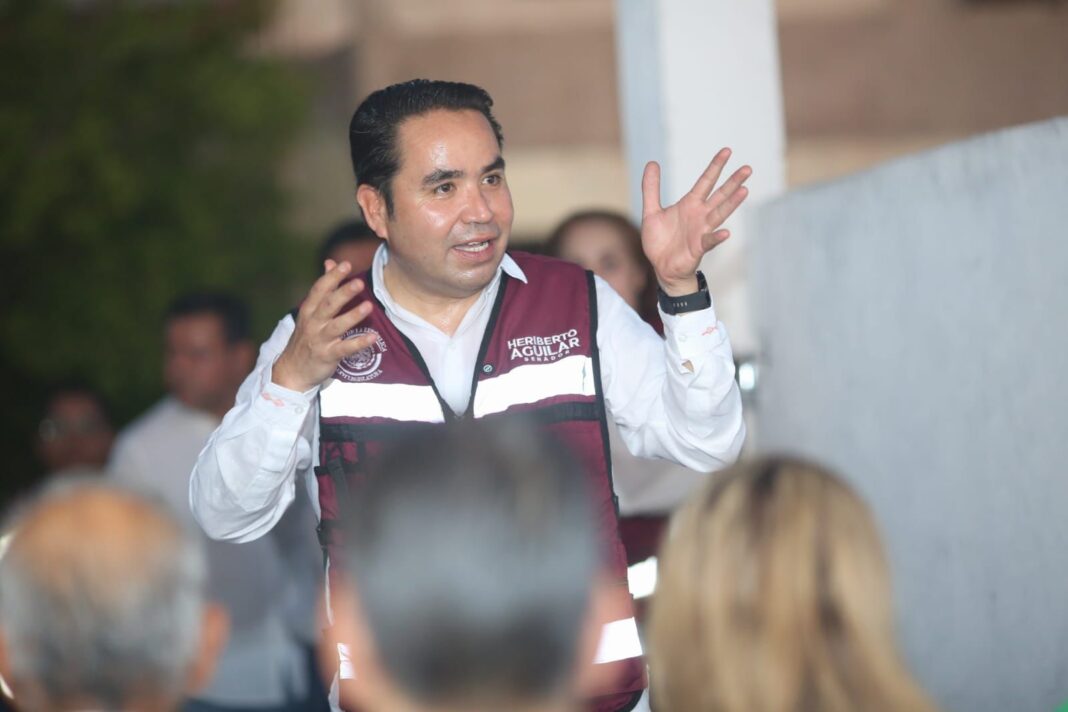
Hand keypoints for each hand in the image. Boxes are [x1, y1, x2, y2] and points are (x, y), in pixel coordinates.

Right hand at [272, 259, 375, 391]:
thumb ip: (322, 288)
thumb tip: (330, 262)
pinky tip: (373, 337)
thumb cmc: (306, 337)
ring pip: (336, 326)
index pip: (319, 289)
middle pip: (328, 305)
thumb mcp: (309, 311)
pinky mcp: (327, 356)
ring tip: (368, 306)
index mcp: (309, 310)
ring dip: (352, 316)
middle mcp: (313, 323)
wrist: (292, 371)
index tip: (345, 265)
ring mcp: (320, 340)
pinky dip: (358, 343)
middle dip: (343, 293)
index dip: (332, 277)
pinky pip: (344, 349)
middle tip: (359, 283)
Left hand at [640, 148, 750, 294]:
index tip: (727, 151)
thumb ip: (651, 188)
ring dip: (732, 203)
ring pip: (719, 213)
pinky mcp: (698, 247)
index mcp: (690, 204)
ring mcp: (701, 231)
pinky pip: (709, 241)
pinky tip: (726, 232)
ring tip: (744, 190)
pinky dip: (717, 237)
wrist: (661, 267)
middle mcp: (700, 215)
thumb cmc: (660, 241)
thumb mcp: (651, 211)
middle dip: (733, 182)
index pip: (706, 181)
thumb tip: (652, 163)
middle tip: (747, 168)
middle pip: (720, 195)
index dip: (715, 166)